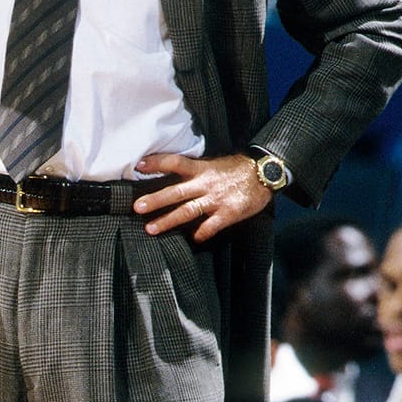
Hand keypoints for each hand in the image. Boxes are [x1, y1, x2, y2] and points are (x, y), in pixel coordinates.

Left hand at [133, 151, 271, 242]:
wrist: (264, 173)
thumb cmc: (235, 169)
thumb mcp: (212, 164)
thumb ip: (194, 170)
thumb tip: (170, 174)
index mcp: (201, 169)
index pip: (175, 163)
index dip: (157, 163)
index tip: (139, 166)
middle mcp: (205, 184)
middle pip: (176, 192)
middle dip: (155, 200)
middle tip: (137, 207)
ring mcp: (216, 200)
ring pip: (188, 211)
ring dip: (168, 221)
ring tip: (151, 229)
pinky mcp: (229, 213)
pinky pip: (211, 226)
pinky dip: (201, 233)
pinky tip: (193, 239)